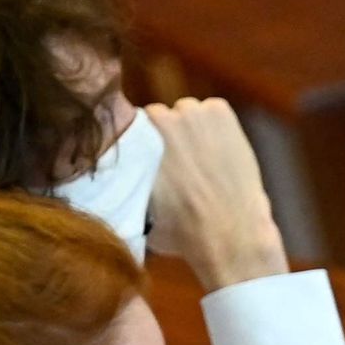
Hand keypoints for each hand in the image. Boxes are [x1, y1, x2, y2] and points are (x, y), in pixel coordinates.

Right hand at [140, 98, 290, 289]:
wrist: (229, 234)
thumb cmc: (181, 232)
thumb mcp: (137, 213)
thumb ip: (126, 186)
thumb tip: (116, 184)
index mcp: (131, 138)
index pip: (133, 126)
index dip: (148, 145)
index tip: (161, 162)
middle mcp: (157, 118)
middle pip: (161, 117)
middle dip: (170, 136)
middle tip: (185, 164)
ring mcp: (190, 111)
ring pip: (188, 113)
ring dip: (194, 130)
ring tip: (205, 161)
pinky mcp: (219, 111)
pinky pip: (214, 110)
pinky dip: (219, 126)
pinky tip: (222, 154)